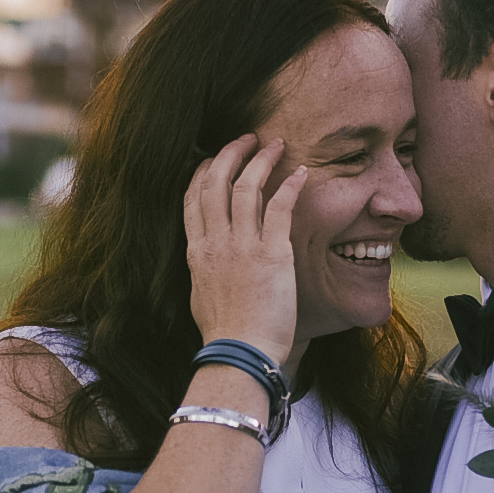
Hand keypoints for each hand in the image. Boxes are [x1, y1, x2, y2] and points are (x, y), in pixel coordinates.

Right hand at [184, 133, 303, 367]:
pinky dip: (289, 185)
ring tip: (274, 144)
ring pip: (245, 187)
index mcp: (197, 252)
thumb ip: (206, 273)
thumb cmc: (225, 335)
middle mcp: (216, 243)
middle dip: (229, 154)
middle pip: (215, 182)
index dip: (202, 172)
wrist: (239, 353)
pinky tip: (301, 172)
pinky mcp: (272, 255)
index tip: (212, 158)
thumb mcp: (203, 297)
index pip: (192, 199)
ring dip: (260, 161)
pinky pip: (279, 207)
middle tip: (245, 139)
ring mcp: (242, 247)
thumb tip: (209, 265)